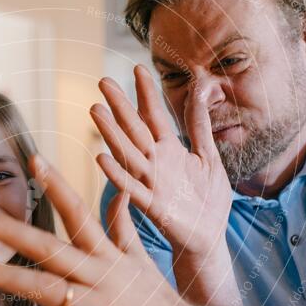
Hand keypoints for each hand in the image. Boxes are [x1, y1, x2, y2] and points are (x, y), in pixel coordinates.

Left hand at [0, 155, 215, 305]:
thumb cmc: (158, 302)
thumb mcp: (140, 259)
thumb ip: (123, 226)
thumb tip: (120, 191)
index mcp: (108, 255)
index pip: (79, 214)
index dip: (57, 185)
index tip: (32, 158)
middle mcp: (100, 277)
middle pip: (52, 249)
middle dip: (13, 230)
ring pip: (49, 290)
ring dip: (8, 278)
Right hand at [92, 65, 231, 258]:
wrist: (210, 236)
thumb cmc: (209, 199)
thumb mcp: (209, 156)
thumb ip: (199, 126)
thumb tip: (202, 91)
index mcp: (170, 150)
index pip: (155, 115)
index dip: (146, 93)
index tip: (137, 69)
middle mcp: (156, 163)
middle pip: (134, 129)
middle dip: (120, 106)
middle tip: (102, 81)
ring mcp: (151, 183)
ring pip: (127, 153)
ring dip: (111, 133)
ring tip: (95, 110)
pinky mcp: (151, 205)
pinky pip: (130, 188)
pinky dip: (117, 174)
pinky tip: (101, 158)